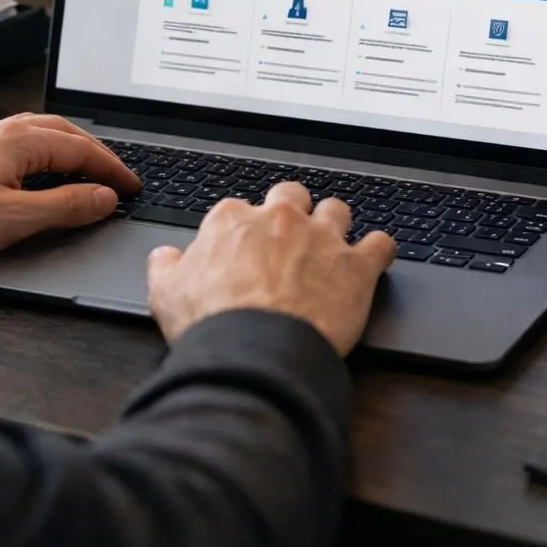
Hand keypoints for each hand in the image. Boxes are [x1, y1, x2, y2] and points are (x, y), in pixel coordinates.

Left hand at [0, 114, 140, 261]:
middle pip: (64, 133)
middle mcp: (3, 129)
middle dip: (95, 153)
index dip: (112, 170)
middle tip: (116, 175)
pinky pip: (16, 138)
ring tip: (85, 168)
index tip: (131, 185)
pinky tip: (36, 167)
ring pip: (39, 132)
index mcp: (21, 140)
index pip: (83, 150)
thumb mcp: (15, 219)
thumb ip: (66, 206)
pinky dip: (41, 150)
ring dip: (69, 148)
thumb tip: (104, 197)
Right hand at [147, 182, 396, 356]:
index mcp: (232, 221)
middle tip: (289, 237)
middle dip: (292, 211)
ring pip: (336, 210)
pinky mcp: (356, 266)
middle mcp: (280, 220)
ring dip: (335, 224)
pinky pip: (381, 244)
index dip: (243, 231)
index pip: (239, 210)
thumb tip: (165, 257)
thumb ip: (165, 268)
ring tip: (332, 245)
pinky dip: (380, 250)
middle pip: (290, 195)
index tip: (244, 250)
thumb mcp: (166, 294)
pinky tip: (376, 259)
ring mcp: (321, 239)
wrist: (256, 351)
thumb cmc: (212, 323)